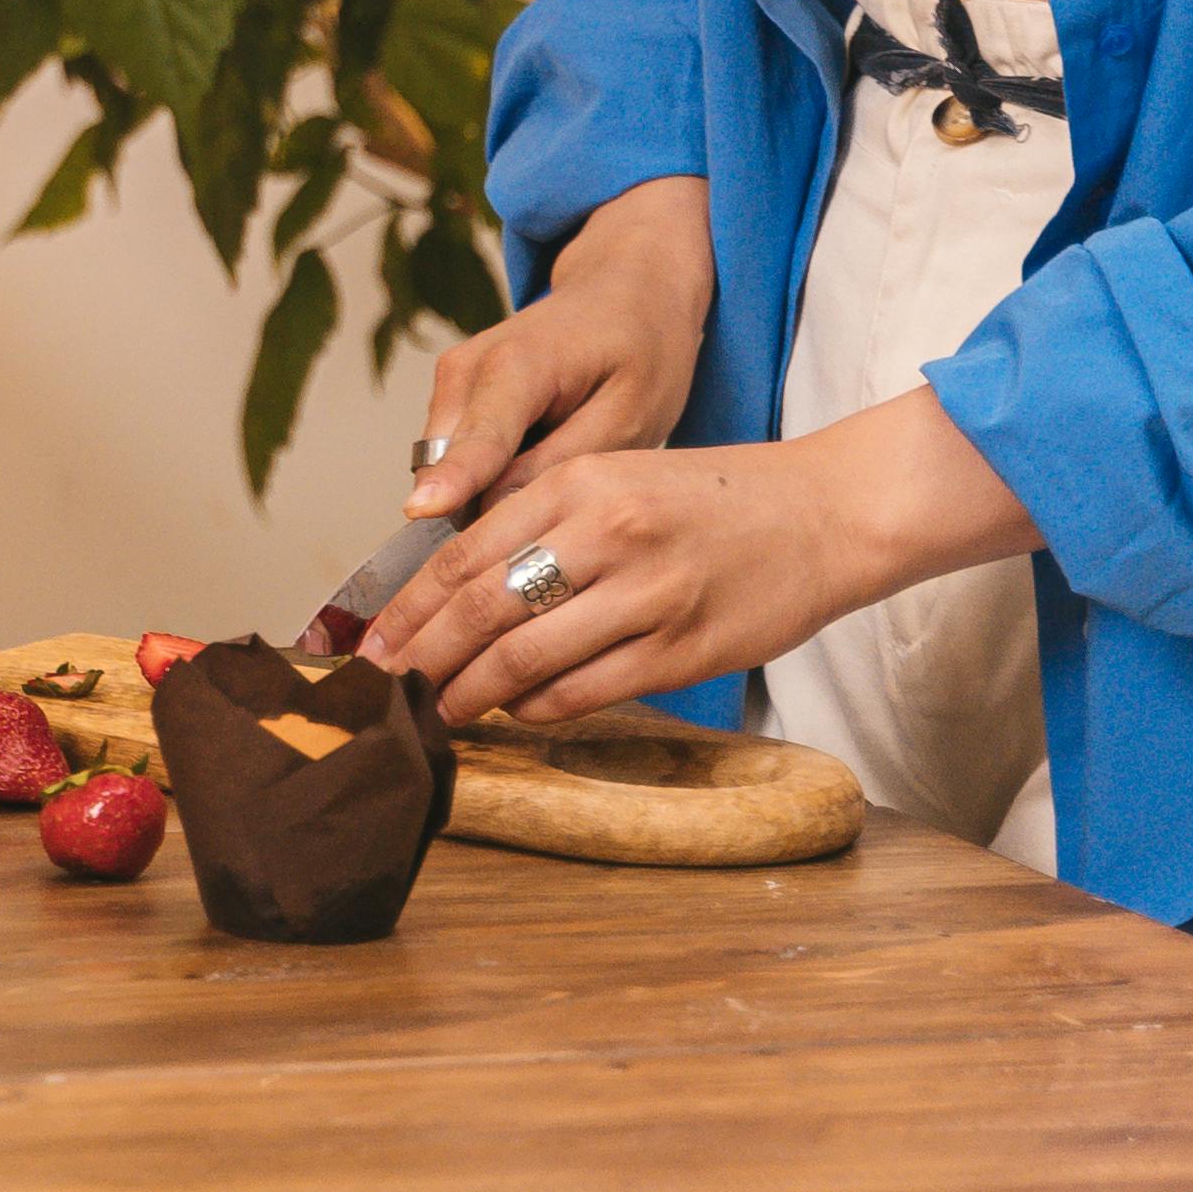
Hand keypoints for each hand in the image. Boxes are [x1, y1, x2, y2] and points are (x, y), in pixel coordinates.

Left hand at [365, 398, 1042, 728]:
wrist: (825, 512)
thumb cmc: (712, 499)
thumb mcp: (615, 476)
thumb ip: (541, 520)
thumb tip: (457, 585)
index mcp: (578, 483)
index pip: (464, 554)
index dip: (407, 610)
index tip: (367, 648)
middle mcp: (607, 534)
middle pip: (482, 609)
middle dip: (420, 658)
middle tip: (380, 694)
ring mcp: (648, 594)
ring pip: (528, 658)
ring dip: (471, 694)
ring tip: (436, 714)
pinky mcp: (684, 648)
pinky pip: (587, 690)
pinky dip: (538, 707)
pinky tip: (514, 712)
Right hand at [400, 176, 713, 524]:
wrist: (623, 289)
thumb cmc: (638, 348)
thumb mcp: (630, 415)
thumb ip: (564, 462)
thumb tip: (499, 509)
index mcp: (520, 365)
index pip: (480, 437)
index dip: (451, 480)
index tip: (417, 513)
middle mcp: (468, 367)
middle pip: (448, 461)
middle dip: (474, 511)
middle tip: (527, 553)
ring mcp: (453, 377)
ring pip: (444, 462)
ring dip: (481, 494)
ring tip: (542, 502)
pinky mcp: (452, 391)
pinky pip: (453, 453)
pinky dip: (484, 476)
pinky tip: (534, 470)